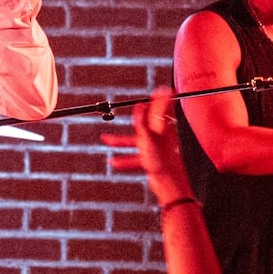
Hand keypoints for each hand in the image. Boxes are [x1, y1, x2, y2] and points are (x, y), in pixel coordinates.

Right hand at [102, 87, 193, 205]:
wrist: (168, 184)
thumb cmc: (161, 158)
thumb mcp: (149, 136)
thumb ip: (143, 119)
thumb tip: (141, 103)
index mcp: (162, 128)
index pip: (162, 109)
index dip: (161, 99)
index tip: (163, 90)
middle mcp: (160, 137)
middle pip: (146, 123)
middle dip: (136, 117)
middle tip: (135, 106)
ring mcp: (156, 149)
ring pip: (135, 141)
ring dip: (120, 140)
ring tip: (104, 140)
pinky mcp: (151, 161)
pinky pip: (135, 157)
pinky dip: (124, 158)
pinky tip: (113, 162)